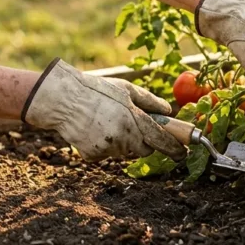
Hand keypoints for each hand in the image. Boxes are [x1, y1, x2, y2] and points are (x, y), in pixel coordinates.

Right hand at [21, 59, 187, 161]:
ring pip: (123, 151)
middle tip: (130, 127)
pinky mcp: (93, 155)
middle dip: (142, 142)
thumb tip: (168, 111)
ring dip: (120, 142)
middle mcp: (123, 135)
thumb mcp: (124, 88)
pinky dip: (102, 145)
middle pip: (144, 150)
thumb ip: (148, 101)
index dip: (174, 148)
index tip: (182, 154)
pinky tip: (92, 130)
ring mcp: (108, 147)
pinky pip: (105, 154)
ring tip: (104, 121)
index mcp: (133, 117)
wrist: (62, 99)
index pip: (161, 139)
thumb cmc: (95, 90)